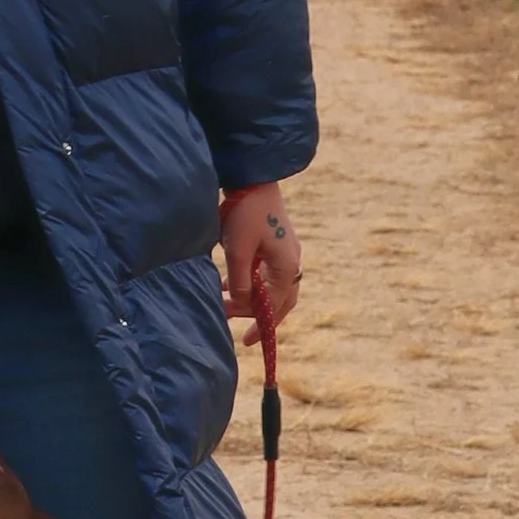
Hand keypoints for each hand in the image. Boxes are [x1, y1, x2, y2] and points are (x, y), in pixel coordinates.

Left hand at [219, 181, 300, 333]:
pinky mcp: (275, 242)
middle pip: (281, 301)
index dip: (261, 325)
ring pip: (272, 287)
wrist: (253, 178)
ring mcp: (285, 251)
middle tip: (244, 336)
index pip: (276, 306)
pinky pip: (266, 272)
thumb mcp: (238, 251)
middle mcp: (291, 262)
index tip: (245, 340)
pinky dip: (250, 283)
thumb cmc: (245, 213)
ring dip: (252, 299)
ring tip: (228, 308)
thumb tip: (240, 305)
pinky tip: (227, 285)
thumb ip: (239, 282)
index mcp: (287, 267)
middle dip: (261, 318)